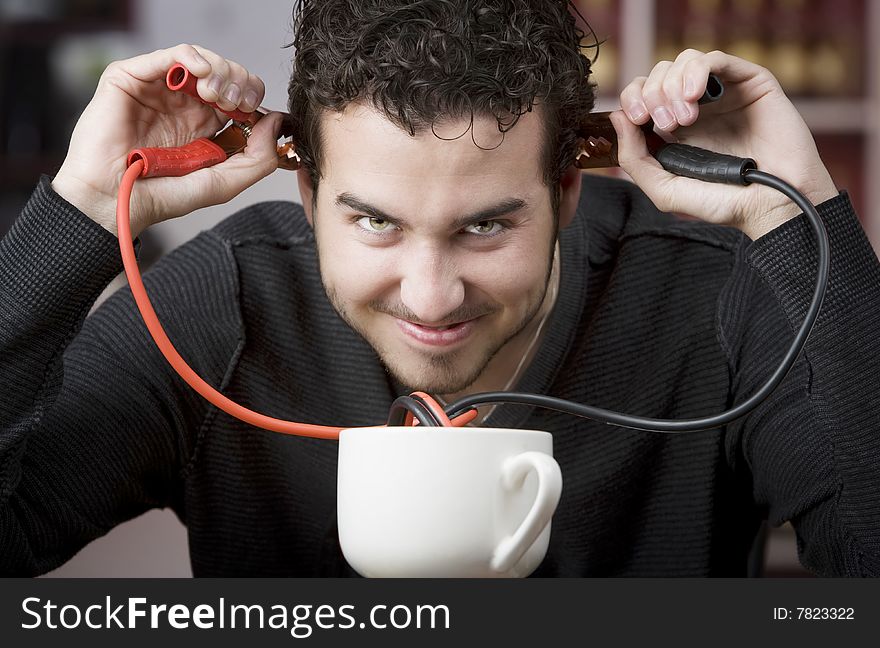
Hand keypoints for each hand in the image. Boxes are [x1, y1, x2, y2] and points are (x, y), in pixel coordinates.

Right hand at [51, 44, 283, 237]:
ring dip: (220, 71)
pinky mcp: (131, 79)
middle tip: (236, 102)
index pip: (240, 96)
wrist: (115, 200)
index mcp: (204, 125)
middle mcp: (182, 104)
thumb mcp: (224, 182)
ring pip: (201, 60)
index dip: (252, 97)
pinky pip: (169, 55)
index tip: (254, 112)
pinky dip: (192, 58)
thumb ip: (258, 157)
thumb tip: (278, 121)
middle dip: (240, 82)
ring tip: (217, 95)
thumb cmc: (162, 195)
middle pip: (226, 74)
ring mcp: (158, 90)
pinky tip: (201, 76)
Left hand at [609, 49, 838, 239]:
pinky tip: (695, 96)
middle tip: (668, 124)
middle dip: (652, 95)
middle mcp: (697, 108)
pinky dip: (696, 71)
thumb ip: (634, 159)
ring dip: (673, 85)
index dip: (632, 99)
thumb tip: (616, 118)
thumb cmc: (723, 203)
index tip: (637, 120)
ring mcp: (723, 94)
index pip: (641, 96)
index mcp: (674, 130)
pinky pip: (715, 59)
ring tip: (686, 118)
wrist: (772, 205)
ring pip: (682, 62)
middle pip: (658, 75)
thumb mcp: (664, 189)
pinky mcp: (750, 83)